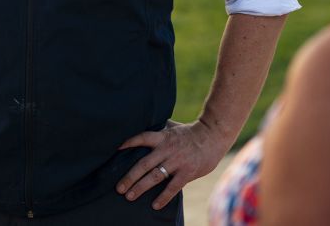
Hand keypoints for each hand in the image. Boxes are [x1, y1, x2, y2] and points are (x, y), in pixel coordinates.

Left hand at [115, 119, 231, 209]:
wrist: (213, 136)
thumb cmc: (190, 132)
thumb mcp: (173, 127)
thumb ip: (159, 129)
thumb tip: (143, 124)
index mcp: (162, 137)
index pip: (141, 138)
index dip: (128, 143)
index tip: (115, 150)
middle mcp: (167, 149)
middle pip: (144, 164)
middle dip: (130, 177)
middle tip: (119, 188)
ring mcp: (177, 161)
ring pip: (155, 177)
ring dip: (141, 187)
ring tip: (129, 196)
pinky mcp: (187, 172)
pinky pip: (173, 187)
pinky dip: (163, 197)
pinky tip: (155, 205)